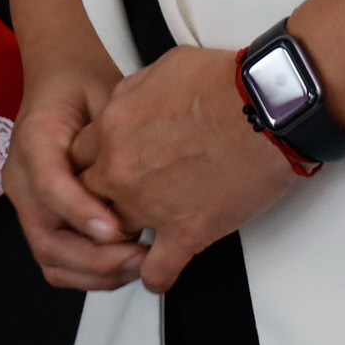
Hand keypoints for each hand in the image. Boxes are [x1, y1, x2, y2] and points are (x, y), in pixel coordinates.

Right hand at [0, 0, 148, 292]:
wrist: (60, 75)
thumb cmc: (85, 81)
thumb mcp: (106, 94)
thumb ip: (115, 135)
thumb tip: (142, 180)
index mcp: (34, 138)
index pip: (49, 185)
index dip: (82, 212)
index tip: (118, 229)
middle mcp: (22, 178)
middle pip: (47, 239)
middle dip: (96, 259)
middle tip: (142, 258)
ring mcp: (27, 202)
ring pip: (51, 258)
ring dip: (95, 273)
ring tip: (139, 265)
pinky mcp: (41, 216)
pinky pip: (57, 259)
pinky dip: (89, 273)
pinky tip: (124, 265)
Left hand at [67, 47, 298, 293]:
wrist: (267, 109)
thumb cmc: (224, 83)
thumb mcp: (161, 68)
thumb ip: (131, 94)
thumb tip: (125, 106)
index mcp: (113, 127)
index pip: (76, 158)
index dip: (92, 164)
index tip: (106, 168)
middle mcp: (121, 171)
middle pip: (87, 199)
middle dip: (101, 200)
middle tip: (124, 197)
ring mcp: (150, 207)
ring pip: (113, 238)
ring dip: (126, 236)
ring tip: (144, 230)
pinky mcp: (185, 233)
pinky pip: (156, 272)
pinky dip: (156, 275)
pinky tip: (160, 267)